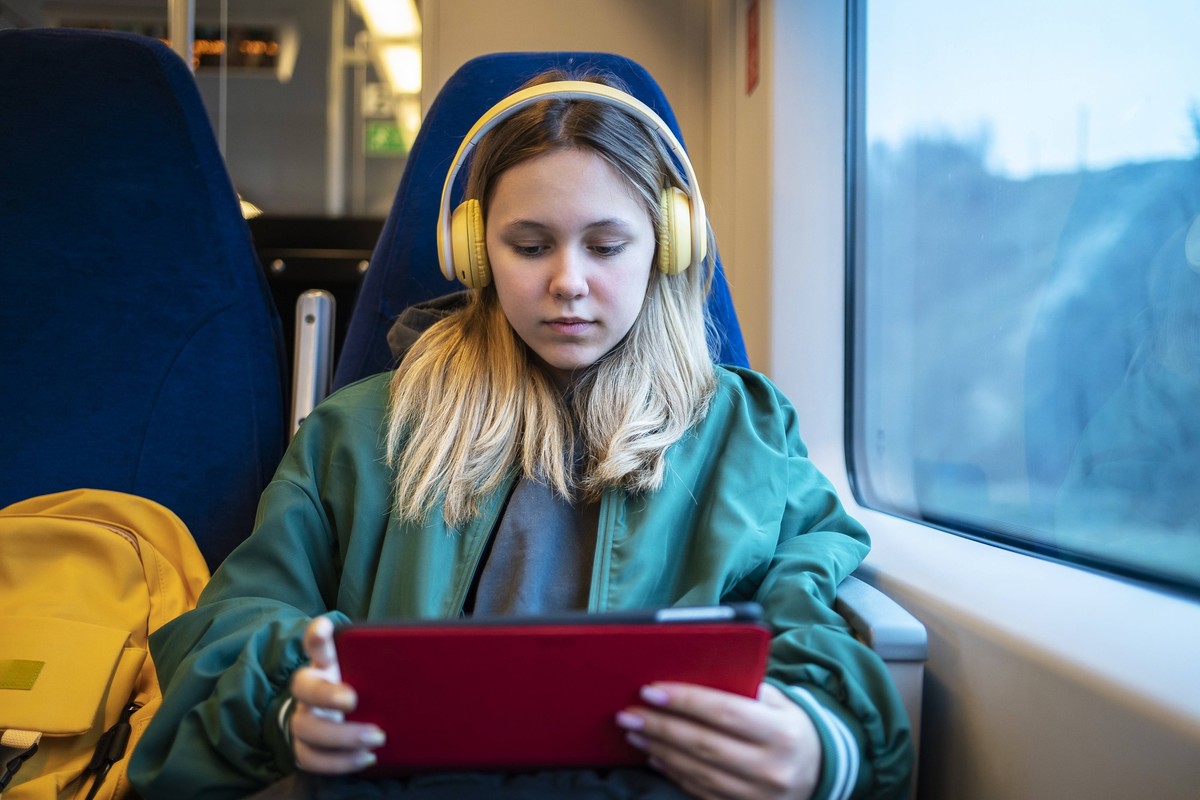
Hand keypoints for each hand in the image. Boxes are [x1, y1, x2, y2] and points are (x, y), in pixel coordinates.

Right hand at [289, 616, 385, 773]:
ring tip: (376, 738)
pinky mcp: (304, 746)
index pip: (316, 643)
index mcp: (328, 663)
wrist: (347, 720)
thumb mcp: (375, 674)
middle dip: (326, 693)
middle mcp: (311, 688)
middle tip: (353, 700)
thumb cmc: (367, 690)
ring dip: (341, 736)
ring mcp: (304, 718)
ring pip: (305, 727)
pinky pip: (310, 757)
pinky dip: (339, 761)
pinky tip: (366, 757)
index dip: (316, 634)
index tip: (325, 627)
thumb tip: (436, 658)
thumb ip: (390, 665)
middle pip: (303, 686)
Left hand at [615, 682, 820, 799]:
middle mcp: (771, 767)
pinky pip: (699, 791)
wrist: (818, 771)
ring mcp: (757, 795)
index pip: (724, 713)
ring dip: (659, 749)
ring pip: (697, 771)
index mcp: (781, 733)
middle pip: (703, 745)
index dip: (685, 701)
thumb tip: (691, 674)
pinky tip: (654, 755)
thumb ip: (743, 689)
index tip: (651, 690)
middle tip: (628, 712)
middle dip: (661, 726)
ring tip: (634, 731)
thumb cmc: (788, 725)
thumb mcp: (778, 701)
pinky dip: (673, 772)